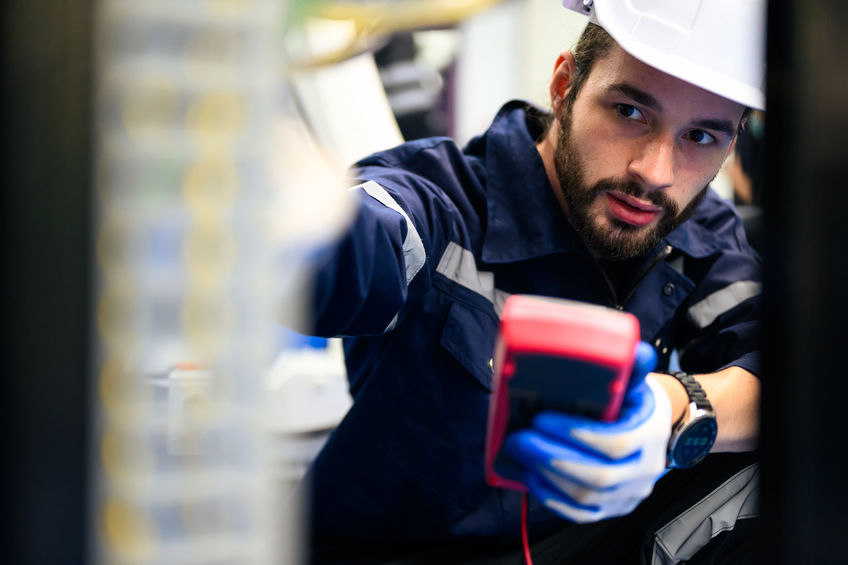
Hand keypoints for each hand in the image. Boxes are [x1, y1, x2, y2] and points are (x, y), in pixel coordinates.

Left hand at [504, 343, 671, 522]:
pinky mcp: (612, 508)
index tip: (542, 419)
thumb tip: (635, 349)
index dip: (576, 435)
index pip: (615, 443)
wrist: (655, 432)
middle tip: (519, 438)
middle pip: (597, 477)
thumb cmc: (636, 404)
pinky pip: (581, 514)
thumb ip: (631, 369)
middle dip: (551, 458)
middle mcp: (642, 471)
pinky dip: (552, 498)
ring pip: (586, 498)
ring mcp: (628, 495)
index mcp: (648, 436)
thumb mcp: (636, 384)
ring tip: (519, 454)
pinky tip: (531, 477)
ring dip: (547, 477)